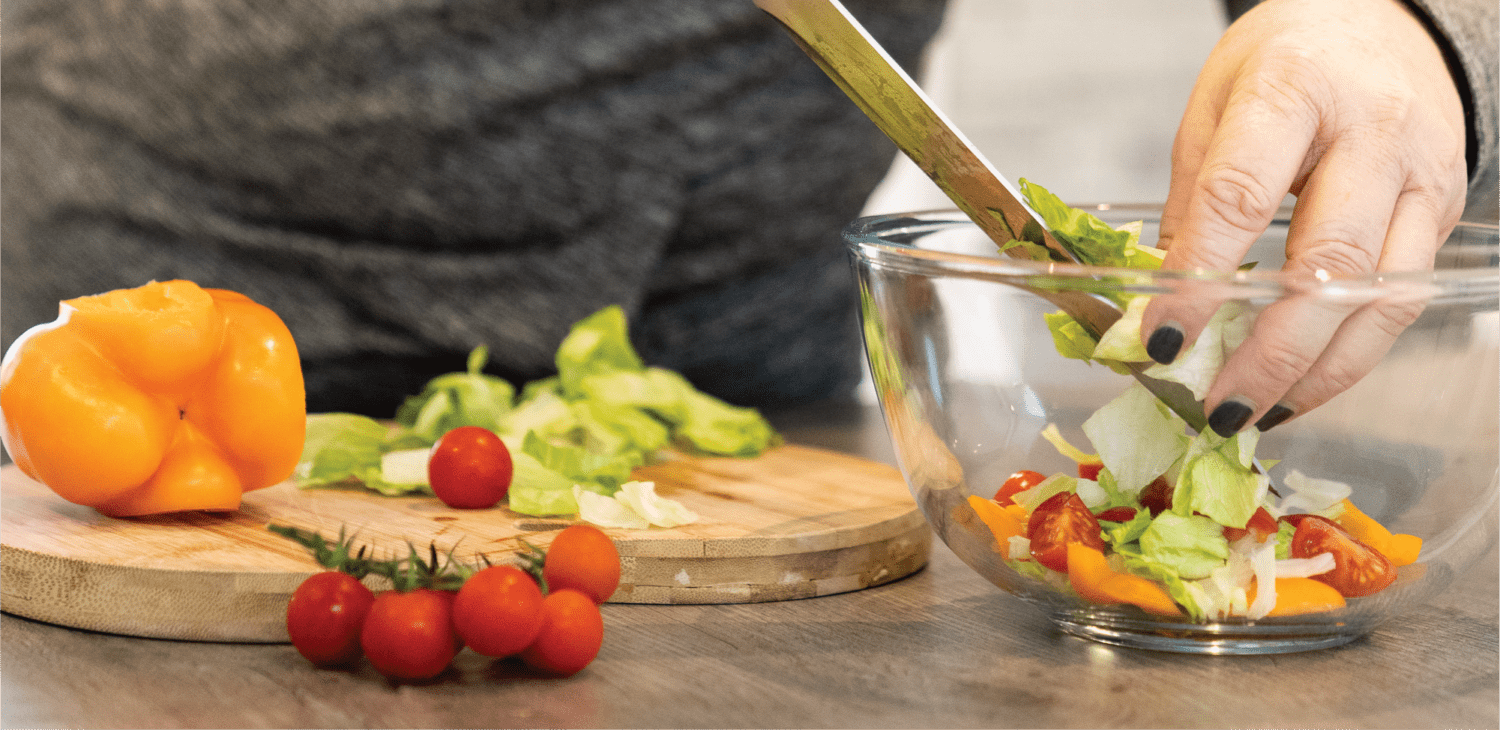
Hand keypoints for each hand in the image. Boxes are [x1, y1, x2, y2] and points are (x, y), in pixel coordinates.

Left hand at [1144, 0, 1467, 436]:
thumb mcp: (1215, 104)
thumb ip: (1191, 198)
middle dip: (1266, 351)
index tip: (1161, 339)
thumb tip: (1159, 297)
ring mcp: (1421, 175)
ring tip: (1252, 413)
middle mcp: (1373, 133)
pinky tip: (1299, 388)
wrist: (1385, 26)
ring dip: (1313, 372)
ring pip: (1378, 297)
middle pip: (1326, 263)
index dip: (1199, 279)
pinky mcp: (1445, 211)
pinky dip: (1348, 357)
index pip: (1241, 198)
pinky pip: (1399, 302)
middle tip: (1214, 404)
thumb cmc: (1288, 60)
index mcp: (1295, 90)